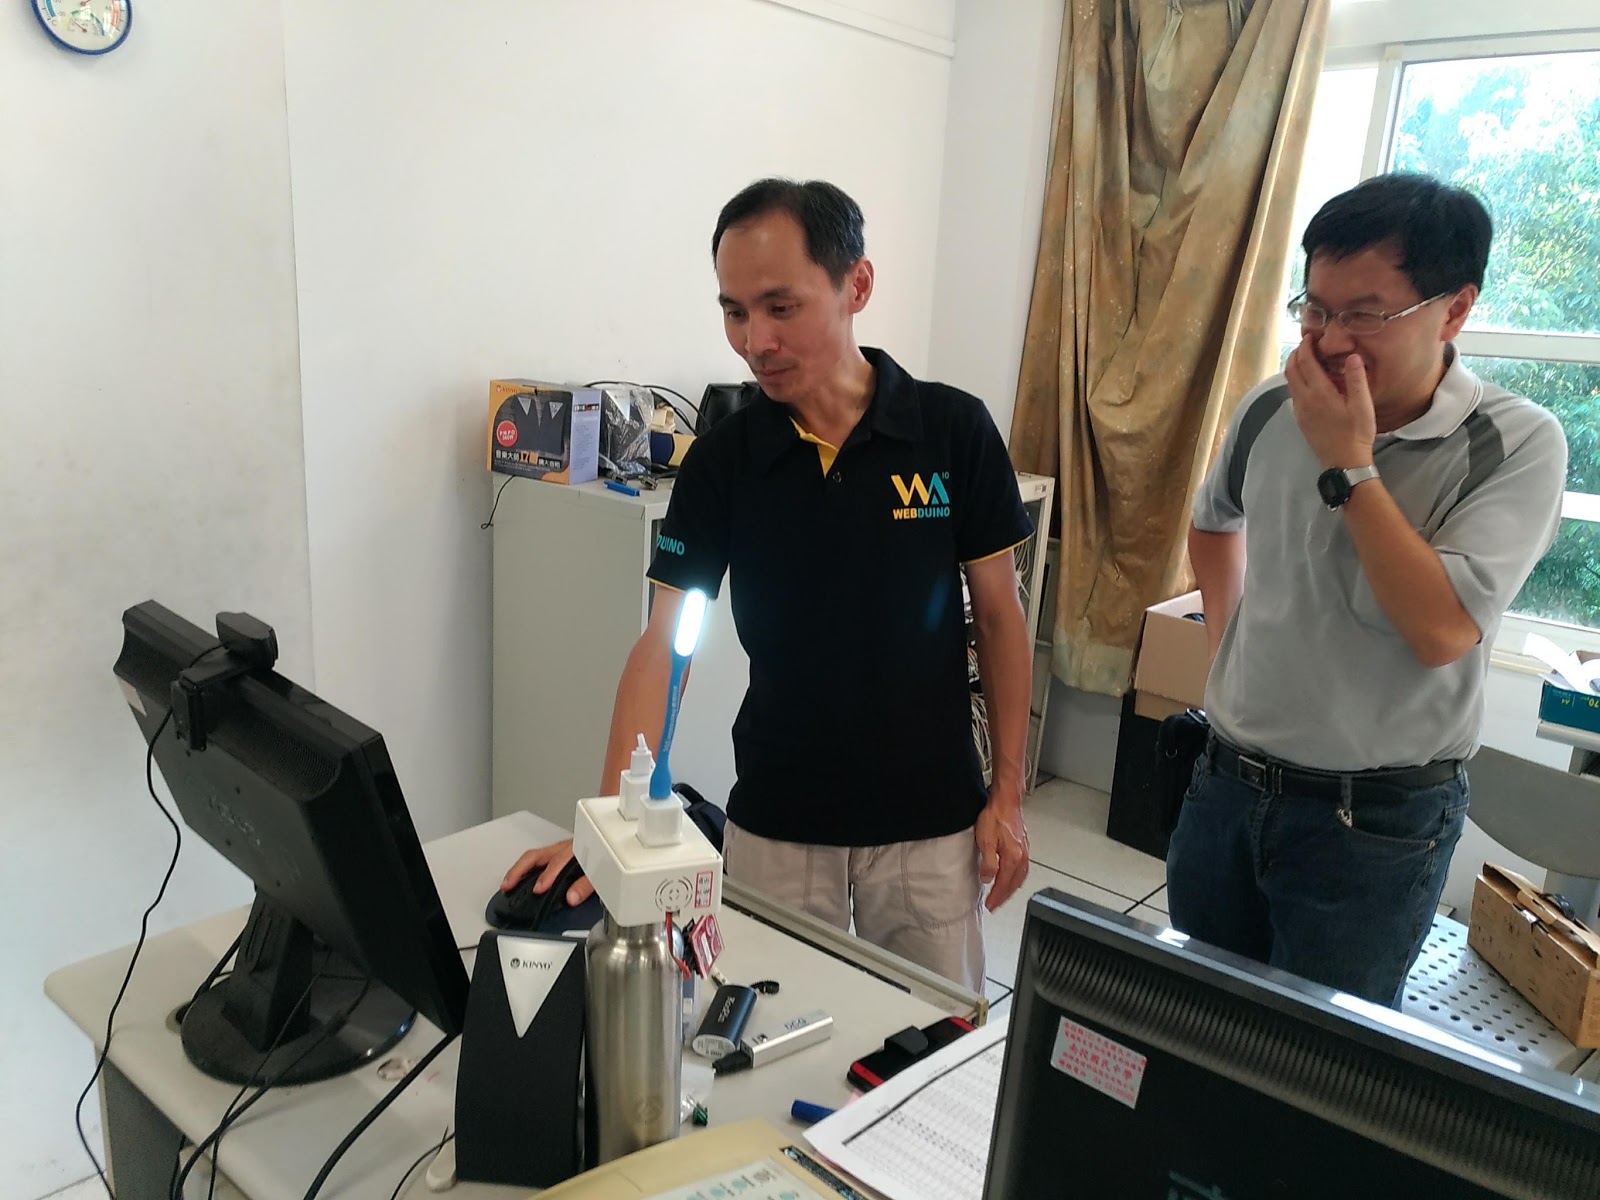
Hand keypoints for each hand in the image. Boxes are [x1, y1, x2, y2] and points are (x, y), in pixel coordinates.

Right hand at [502, 839, 594, 906]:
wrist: (607, 846)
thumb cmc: (602, 857)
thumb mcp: (600, 873)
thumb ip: (586, 885)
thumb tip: (572, 897)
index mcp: (573, 851)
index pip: (556, 863)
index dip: (547, 876)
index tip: (538, 889)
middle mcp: (562, 848)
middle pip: (534, 856)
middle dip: (518, 870)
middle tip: (507, 885)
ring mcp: (558, 850)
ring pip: (533, 856)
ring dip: (519, 869)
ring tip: (508, 883)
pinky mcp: (556, 853)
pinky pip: (536, 859)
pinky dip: (525, 868)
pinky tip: (521, 878)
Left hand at [975, 788, 1029, 912]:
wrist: (1006, 800)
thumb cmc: (996, 816)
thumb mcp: (985, 841)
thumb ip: (988, 863)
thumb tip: (988, 879)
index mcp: (1013, 858)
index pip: (1004, 884)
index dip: (996, 897)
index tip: (990, 905)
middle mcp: (1022, 856)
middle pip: (1014, 884)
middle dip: (1004, 896)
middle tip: (996, 905)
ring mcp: (1025, 851)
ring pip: (1020, 877)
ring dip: (1011, 889)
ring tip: (1003, 895)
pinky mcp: (1024, 845)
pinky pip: (1022, 869)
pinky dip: (1017, 878)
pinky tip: (1013, 878)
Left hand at [1285, 334, 1375, 470]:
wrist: (1343, 462)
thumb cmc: (1356, 433)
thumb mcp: (1362, 405)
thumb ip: (1357, 379)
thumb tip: (1352, 356)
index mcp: (1319, 393)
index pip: (1305, 362)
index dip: (1305, 346)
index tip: (1310, 336)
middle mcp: (1304, 400)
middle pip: (1291, 370)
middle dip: (1296, 354)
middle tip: (1307, 344)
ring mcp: (1299, 411)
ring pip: (1290, 382)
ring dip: (1295, 367)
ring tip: (1307, 359)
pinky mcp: (1300, 419)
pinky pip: (1293, 394)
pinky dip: (1296, 381)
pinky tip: (1309, 382)